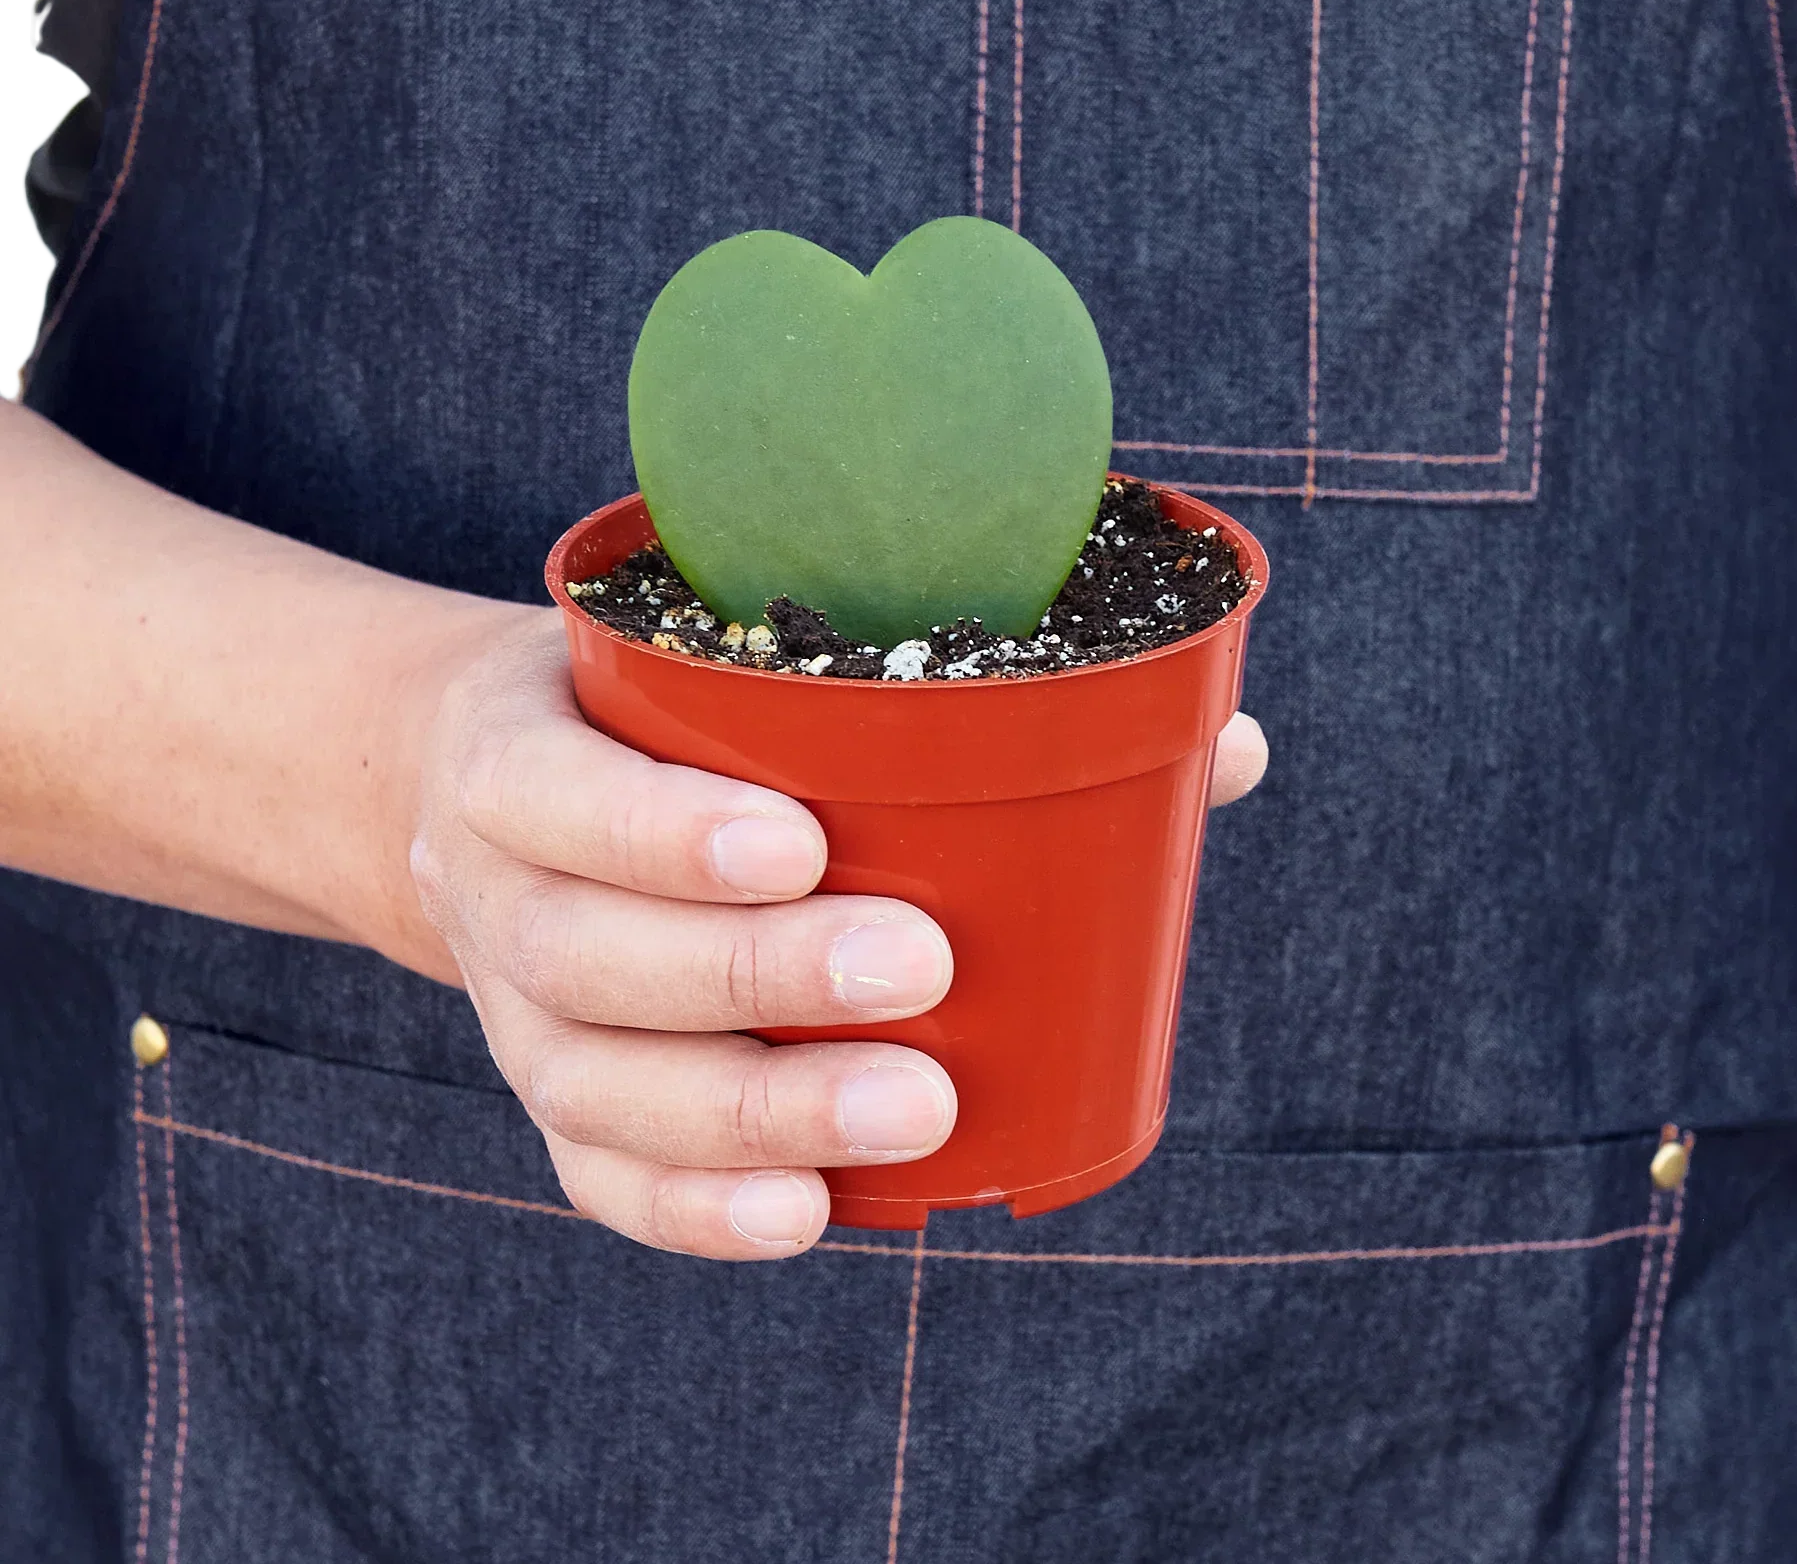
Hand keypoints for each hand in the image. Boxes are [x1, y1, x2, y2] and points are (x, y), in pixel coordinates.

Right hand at [408, 614, 1266, 1262]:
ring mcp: (508, 1009)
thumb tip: (1221, 746)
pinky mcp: (550, 1097)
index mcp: (511, 751)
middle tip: (921, 968)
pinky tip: (808, 1215)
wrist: (494, 786)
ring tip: (915, 1111)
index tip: (806, 842)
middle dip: (754, 975)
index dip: (661, 832)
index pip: (556, 794)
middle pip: (590, 957)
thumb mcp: (729, 666)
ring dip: (754, 1110)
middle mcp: (490, 891)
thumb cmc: (658, 714)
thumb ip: (934, 690)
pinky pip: (599, 1173)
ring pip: (600, 1083)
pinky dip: (696, 1207)